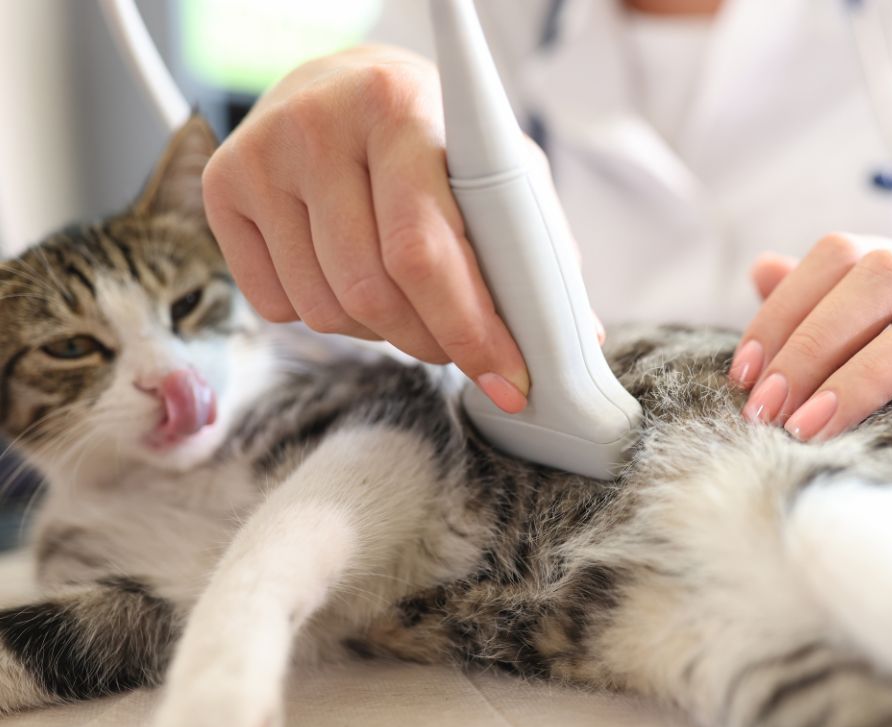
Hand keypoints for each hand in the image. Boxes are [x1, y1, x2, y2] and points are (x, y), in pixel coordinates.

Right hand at [202, 46, 528, 411]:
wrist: (342, 86)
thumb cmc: (433, 135)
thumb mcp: (496, 166)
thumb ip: (531, 244)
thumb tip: (574, 337)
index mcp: (400, 109)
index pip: (423, 248)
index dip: (469, 329)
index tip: (509, 379)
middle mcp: (318, 125)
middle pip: (371, 292)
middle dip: (431, 343)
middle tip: (461, 350)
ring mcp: (260, 157)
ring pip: (326, 309)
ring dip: (381, 333)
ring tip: (406, 299)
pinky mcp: (222, 188)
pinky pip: (278, 306)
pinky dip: (328, 317)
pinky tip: (349, 277)